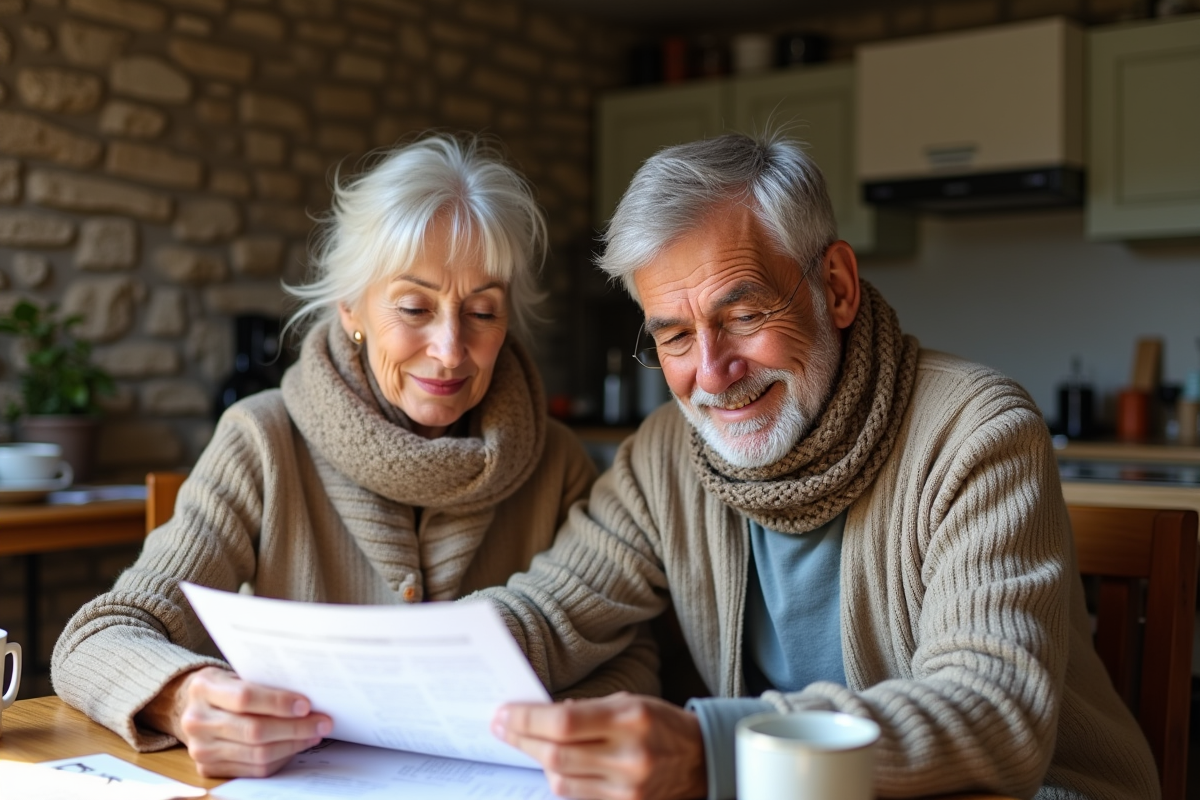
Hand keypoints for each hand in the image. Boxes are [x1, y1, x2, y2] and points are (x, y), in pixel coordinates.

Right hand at [136, 666, 332, 777]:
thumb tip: (309, 695)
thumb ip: (264, 681)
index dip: (278, 703)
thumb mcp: (236, 672)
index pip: (245, 698)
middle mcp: (197, 720)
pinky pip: (253, 769)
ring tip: (314, 734)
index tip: (306, 705)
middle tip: (322, 722)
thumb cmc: (226, 686)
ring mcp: (200, 748)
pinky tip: (295, 746)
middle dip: (294, 728)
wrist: (193, 706)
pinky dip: (280, 758)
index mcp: (203, 688)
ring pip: (257, 754)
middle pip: (254, 731)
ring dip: (292, 745)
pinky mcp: (208, 768)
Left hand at [492, 692, 706, 799]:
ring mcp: (627, 787)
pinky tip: (552, 763)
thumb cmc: (661, 723)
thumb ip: (587, 711)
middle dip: (521, 739)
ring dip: (537, 760)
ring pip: (561, 779)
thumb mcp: (629, 702)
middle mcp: (628, 756)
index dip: (527, 720)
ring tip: (525, 742)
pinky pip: (577, 796)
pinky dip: (559, 778)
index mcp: (630, 719)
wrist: (702, 760)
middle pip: (556, 754)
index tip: (504, 713)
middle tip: (500, 726)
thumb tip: (542, 717)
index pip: (564, 723)